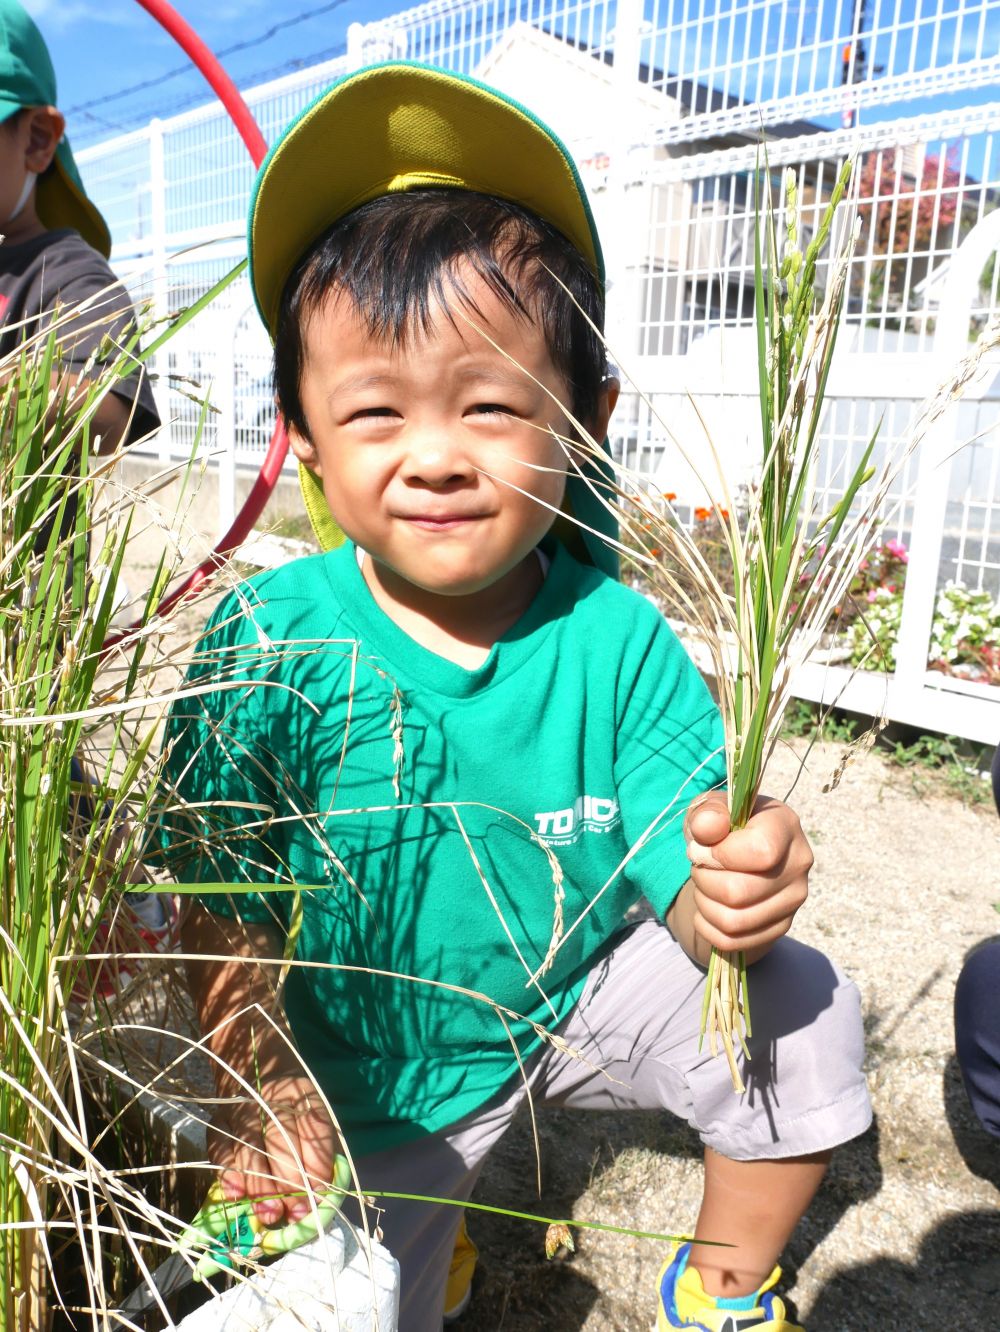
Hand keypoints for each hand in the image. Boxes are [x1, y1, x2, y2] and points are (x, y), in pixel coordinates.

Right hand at [207, 1073, 344, 1225]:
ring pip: (250, 1149)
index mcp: (303, 1093)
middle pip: (281, 1141)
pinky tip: (236, 1194)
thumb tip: (318, 1194)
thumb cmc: (292, 1108)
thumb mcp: (312, 1117)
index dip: (317, 1165)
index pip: (313, 1128)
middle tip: (296, 1211)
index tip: (319, 1194)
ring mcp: (242, 1110)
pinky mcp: (218, 1122)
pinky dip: (227, 1173)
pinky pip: (220, 1149)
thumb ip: (319, 1151)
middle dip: (290, 1182)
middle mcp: (271, 1099)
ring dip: (261, 1186)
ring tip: (272, 1213)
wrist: (255, 1073)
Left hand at [683, 792, 812, 962]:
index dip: (720, 854)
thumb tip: (706, 828)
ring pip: (733, 921)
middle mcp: (798, 865)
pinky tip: (707, 907)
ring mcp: (793, 901)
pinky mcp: (780, 927)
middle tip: (700, 867)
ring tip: (704, 885)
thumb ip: (708, 812)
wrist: (740, 853)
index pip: (760, 852)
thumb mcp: (712, 808)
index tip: (704, 847)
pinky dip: (708, 926)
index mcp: (785, 826)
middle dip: (704, 879)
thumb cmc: (725, 826)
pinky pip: (732, 941)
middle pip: (738, 892)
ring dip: (704, 903)